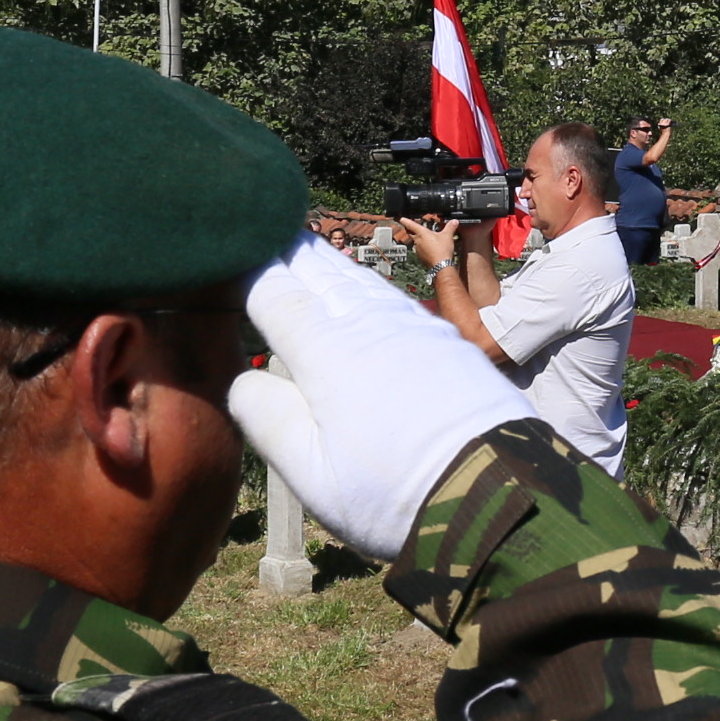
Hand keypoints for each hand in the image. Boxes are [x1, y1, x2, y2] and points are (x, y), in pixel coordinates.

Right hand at [237, 233, 534, 560]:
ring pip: (356, 277)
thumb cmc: (396, 492)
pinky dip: (364, 280)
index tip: (221, 253)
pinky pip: (391, 294)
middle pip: (316, 271)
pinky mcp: (444, 338)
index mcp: (325, 351)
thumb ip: (268, 419)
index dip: (245, 267)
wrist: (498, 490)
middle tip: (256, 228)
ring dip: (324, 260)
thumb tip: (244, 377)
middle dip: (282, 249)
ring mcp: (412, 325)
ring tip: (301, 245)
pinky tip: (360, 286)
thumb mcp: (312, 474)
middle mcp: (368, 323)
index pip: (273, 290)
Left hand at [401, 216, 461, 269]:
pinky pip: (420, 251)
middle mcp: (418, 241)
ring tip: (426, 239)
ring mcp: (418, 250)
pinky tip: (430, 249)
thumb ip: (450, 227)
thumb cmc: (442, 250)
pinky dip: (424, 249)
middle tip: (413, 228)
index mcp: (422, 233)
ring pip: (416, 243)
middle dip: (411, 231)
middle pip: (411, 234)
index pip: (411, 225)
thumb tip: (454, 221)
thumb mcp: (448, 236)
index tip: (402, 219)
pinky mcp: (421, 257)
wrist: (441, 265)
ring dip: (419, 240)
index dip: (406, 221)